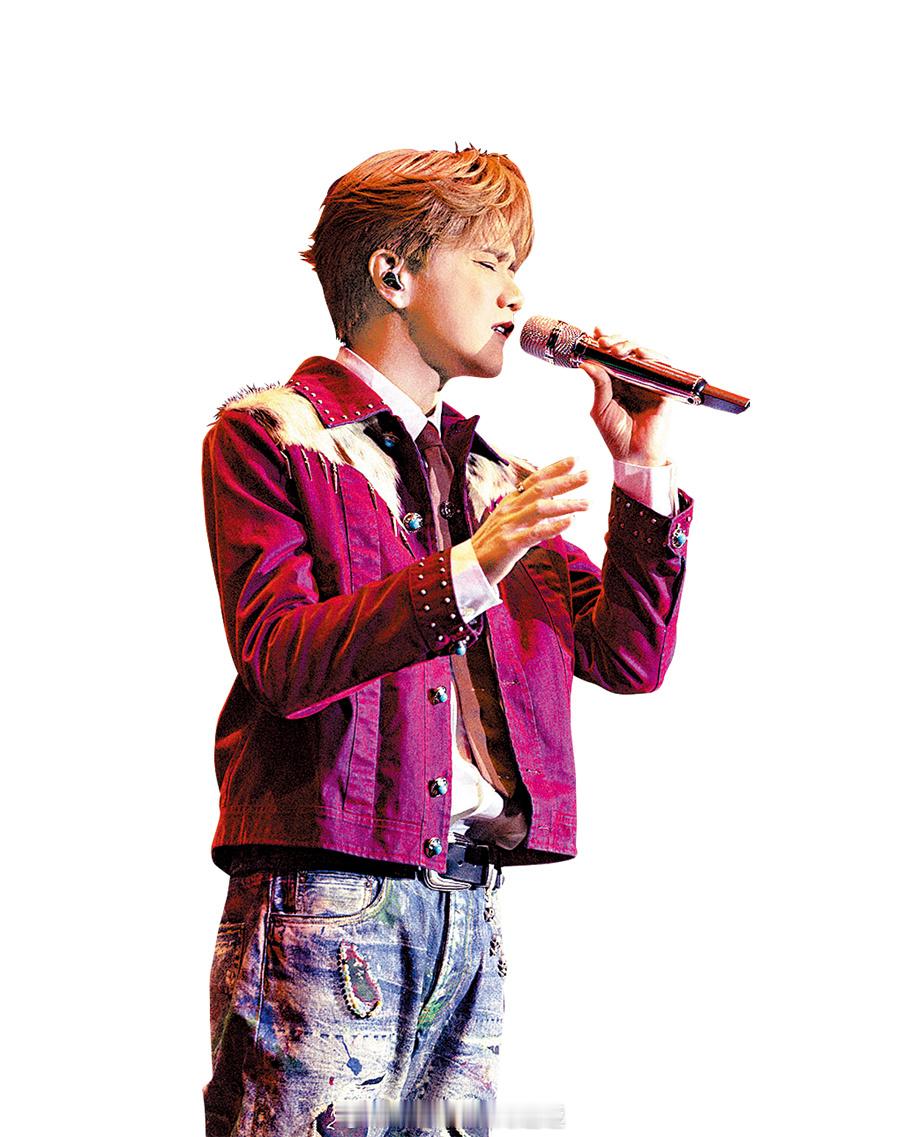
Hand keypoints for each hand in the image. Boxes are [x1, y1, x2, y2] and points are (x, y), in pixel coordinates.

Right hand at [470, 457, 589, 585]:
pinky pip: (534, 533)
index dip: (554, 469)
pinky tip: (570, 522)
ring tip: (586, 503)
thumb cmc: (492, 546)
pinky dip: (553, 526)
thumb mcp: (509, 522)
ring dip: (566, 504)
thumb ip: (529, 512)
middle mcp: (509, 510)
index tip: (573, 460)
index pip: (534, 480)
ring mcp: (509, 526)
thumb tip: (554, 505)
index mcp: (510, 503)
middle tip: (587, 475)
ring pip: (540, 508)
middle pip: (540, 489)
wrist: (469, 567)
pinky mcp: (510, 544)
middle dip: (565, 481)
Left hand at [581, 327, 672, 466]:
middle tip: (604, 343)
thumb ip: (598, 384)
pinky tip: (640, 355)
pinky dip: (652, 357)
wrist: (632, 455)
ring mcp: (648, 382)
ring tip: (618, 349)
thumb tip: (588, 363)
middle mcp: (633, 379)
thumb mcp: (600, 408)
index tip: (595, 333)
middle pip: (628, 351)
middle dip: (616, 341)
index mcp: (616, 382)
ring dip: (631, 346)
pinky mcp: (662, 389)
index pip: (612, 356)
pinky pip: (661, 367)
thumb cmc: (616, 435)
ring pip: (644, 355)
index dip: (606, 342)